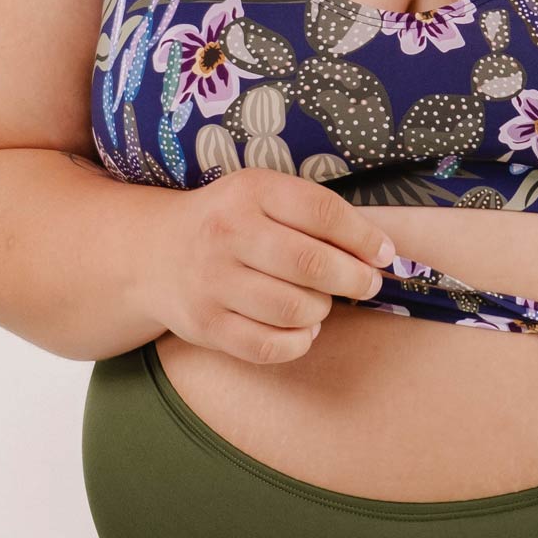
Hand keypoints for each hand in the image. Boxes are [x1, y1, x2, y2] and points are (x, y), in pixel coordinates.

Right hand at [143, 165, 396, 365]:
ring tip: (320, 302)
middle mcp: (227, 233)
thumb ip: (315, 215)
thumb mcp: (262, 196)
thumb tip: (379, 252)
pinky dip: (298, 342)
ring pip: (294, 308)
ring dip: (322, 310)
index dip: (363, 237)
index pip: (322, 212)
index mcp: (250, 191)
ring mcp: (212, 281)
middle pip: (311, 263)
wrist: (153, 253)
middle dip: (353, 279)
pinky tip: (302, 329)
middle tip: (366, 284)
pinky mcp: (205, 324)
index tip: (384, 254)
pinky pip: (269, 346)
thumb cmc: (229, 222)